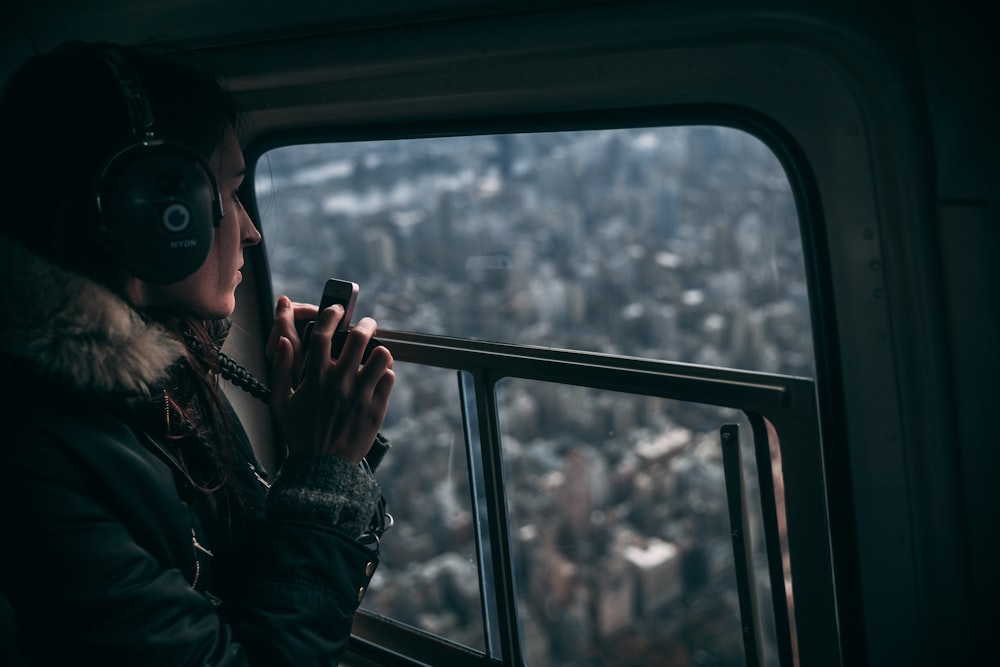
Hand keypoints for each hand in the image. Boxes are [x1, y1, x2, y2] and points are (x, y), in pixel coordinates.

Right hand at [269, 298, 394, 463]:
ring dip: (379, 350)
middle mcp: (339, 382)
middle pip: (360, 338)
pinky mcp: (376, 408)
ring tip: (376, 352)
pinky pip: (389, 379)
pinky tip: (378, 376)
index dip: (332, 315)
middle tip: (367, 325)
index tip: (337, 310)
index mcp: (315, 377)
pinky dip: (386, 373)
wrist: (322, 466)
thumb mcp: (280, 401)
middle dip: (366, 325)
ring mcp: (360, 395)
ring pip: (381, 356)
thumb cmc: (300, 434)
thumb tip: (283, 340)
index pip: (325, 333)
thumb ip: (281, 369)